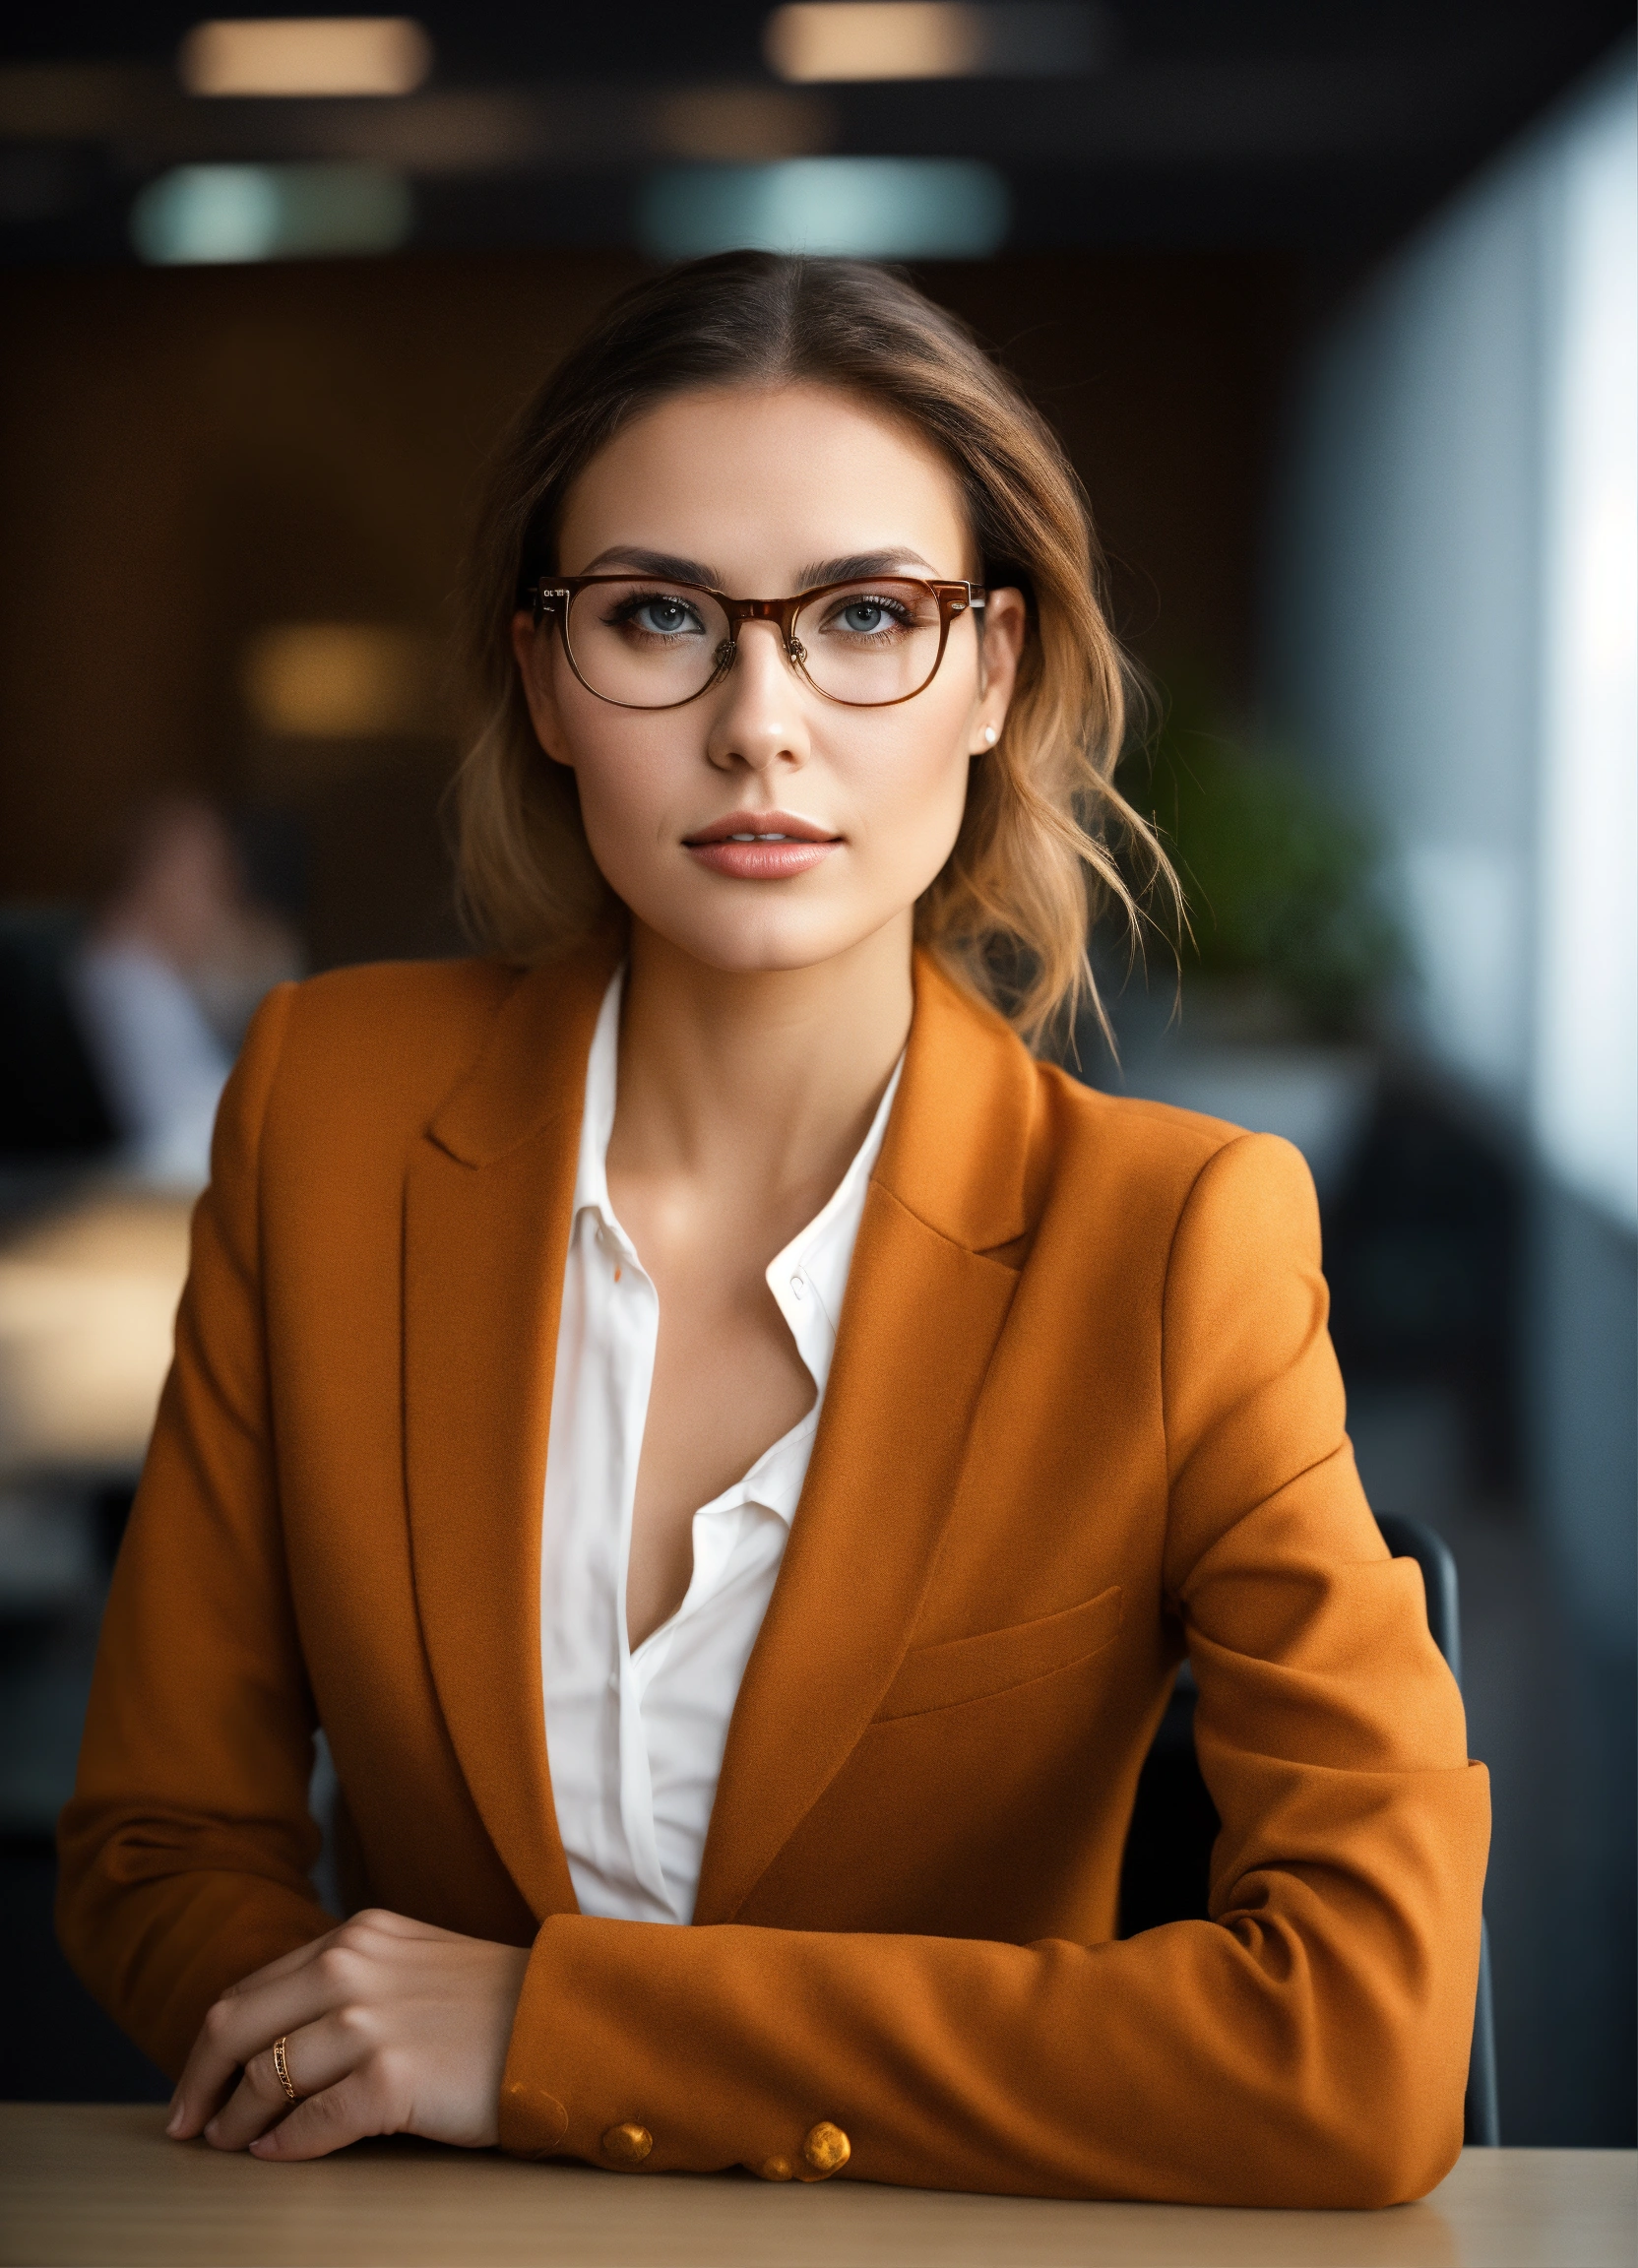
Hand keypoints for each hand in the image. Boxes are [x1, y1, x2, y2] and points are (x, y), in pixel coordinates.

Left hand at [166, 1909, 531, 2160]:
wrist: (564, 2024)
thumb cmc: (493, 2005)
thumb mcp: (414, 1963)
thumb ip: (351, 1980)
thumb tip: (279, 2038)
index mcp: (356, 1936)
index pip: (252, 1989)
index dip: (211, 2044)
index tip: (196, 2083)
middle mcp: (352, 1966)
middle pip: (236, 2026)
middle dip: (200, 2082)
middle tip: (187, 2125)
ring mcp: (370, 2021)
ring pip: (265, 2077)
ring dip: (237, 2121)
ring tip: (232, 2145)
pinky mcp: (391, 2077)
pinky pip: (311, 2122)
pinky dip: (284, 2145)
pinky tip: (276, 2156)